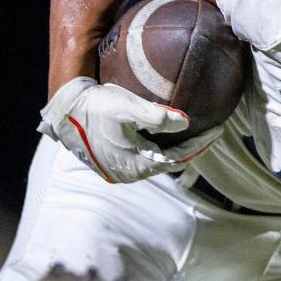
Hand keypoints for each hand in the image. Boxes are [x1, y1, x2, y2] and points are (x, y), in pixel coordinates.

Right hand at [37, 77, 217, 182]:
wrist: (62, 111)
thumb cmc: (93, 106)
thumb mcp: (126, 107)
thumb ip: (156, 116)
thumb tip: (186, 123)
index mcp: (135, 165)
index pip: (179, 157)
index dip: (200, 144)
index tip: (218, 129)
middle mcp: (129, 174)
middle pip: (170, 163)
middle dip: (192, 147)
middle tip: (211, 131)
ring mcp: (120, 170)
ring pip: (158, 162)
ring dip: (176, 148)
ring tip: (194, 132)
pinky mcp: (113, 163)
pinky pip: (145, 158)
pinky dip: (160, 148)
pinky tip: (167, 134)